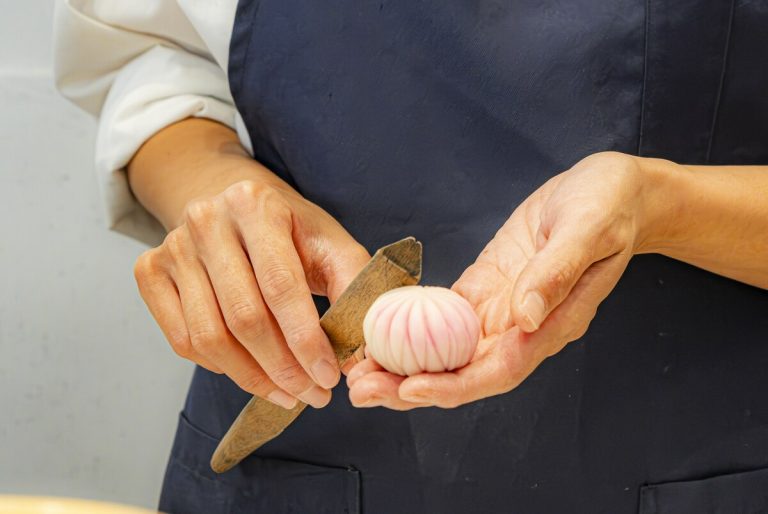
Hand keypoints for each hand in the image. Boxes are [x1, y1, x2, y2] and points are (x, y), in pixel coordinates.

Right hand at [134, 174, 369, 408]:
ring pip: (209, 336)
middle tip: (313, 395)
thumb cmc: (290, 231)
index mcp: (255, 204)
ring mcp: (172, 246)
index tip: (328, 377)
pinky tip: (251, 372)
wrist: (235, 207)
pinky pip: (182, 340)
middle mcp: (206, 219)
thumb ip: (352, 288)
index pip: (280, 285)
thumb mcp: (330, 243)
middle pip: (243, 316)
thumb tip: (358, 357)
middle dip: (283, 368)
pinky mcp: (150, 271)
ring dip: (252, 378)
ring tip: (288, 394)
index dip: (305, 339)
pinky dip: (219, 368)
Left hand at [347, 152, 657, 408]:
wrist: (612, 192)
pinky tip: (380, 333)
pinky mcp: (487, 288)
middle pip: (462, 371)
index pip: (499, 370)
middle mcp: (523, 327)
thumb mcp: (587, 230)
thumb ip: (556, 274)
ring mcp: (502, 310)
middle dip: (412, 386)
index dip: (454, 385)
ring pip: (447, 351)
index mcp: (552, 323)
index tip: (411, 389)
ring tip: (358, 371)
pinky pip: (444, 316)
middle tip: (362, 390)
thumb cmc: (608, 207)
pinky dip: (411, 329)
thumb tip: (524, 317)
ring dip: (404, 365)